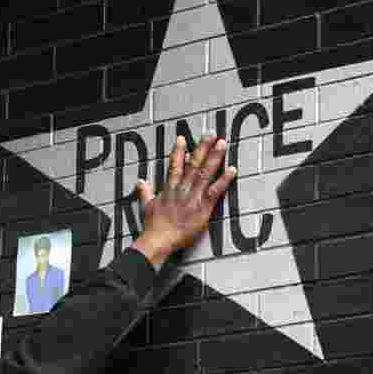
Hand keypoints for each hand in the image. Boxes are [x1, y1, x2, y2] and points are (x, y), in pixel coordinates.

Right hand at [132, 134, 235, 267]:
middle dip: (202, 147)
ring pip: (204, 172)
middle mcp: (182, 189)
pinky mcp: (202, 208)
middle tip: (210, 134)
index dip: (179, 151)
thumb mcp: (147, 206)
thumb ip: (146, 192)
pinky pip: (215, 191)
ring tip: (222, 144)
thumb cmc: (154, 226)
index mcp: (170, 188)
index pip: (175, 165)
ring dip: (214, 157)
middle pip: (193, 164)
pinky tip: (231, 170)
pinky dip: (224, 180)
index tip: (182, 138)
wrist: (159, 239)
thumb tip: (141, 182)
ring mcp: (193, 197)